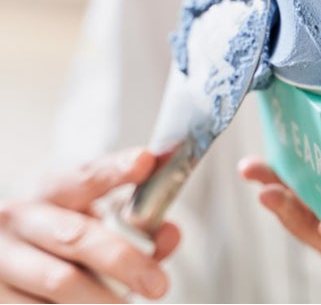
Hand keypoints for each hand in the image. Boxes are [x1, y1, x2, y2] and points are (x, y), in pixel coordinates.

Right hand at [0, 149, 179, 302]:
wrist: (10, 258)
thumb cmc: (64, 234)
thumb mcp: (95, 217)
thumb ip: (135, 221)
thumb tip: (170, 233)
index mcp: (49, 192)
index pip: (84, 176)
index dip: (116, 171)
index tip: (145, 162)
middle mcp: (20, 220)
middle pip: (77, 237)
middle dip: (124, 261)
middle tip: (158, 284)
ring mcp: (3, 261)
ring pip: (60, 281)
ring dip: (102, 297)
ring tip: (125, 303)